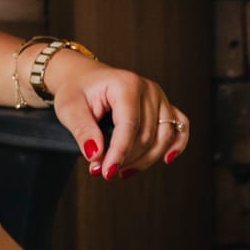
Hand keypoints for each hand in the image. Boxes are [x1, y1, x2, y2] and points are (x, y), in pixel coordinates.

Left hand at [43, 50, 189, 178]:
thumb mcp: (69, 108)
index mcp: (125, 84)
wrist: (82, 77)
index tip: (106, 172)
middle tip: (100, 170)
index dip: (119, 152)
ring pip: (163, 138)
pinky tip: (165, 160)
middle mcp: (148, 89)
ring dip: (144, 160)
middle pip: (146, 136)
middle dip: (125, 158)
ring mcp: (159, 97)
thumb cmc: (76, 90)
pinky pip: (180, 128)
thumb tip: (95, 155)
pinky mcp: (163, 106)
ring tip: (120, 169)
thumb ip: (83, 130)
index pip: (129, 126)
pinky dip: (176, 145)